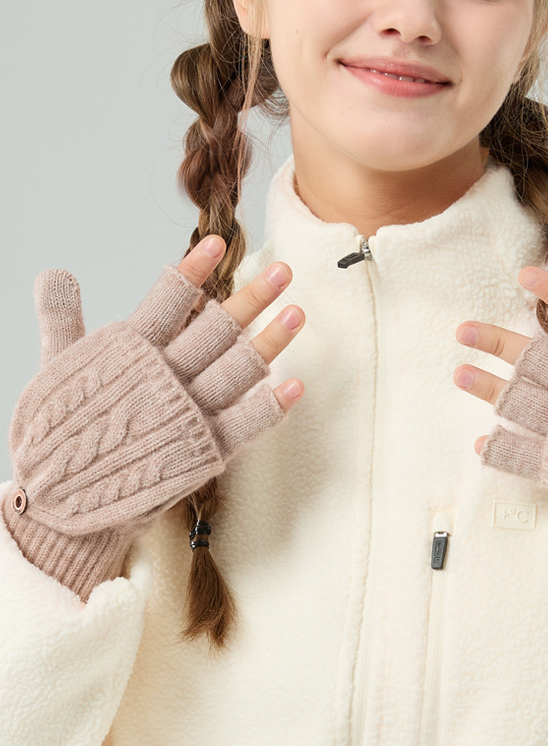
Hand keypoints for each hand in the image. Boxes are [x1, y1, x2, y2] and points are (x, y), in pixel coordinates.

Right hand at [3, 237, 305, 596]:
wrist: (61, 504)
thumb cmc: (62, 430)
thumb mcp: (56, 367)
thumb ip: (61, 318)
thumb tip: (53, 271)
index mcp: (127, 354)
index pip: (166, 300)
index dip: (193, 271)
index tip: (219, 242)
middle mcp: (162, 380)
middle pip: (214, 330)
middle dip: (251, 299)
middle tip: (284, 270)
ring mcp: (186, 417)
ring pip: (236, 371)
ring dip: (270, 342)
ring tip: (297, 312)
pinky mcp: (202, 453)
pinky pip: (244, 426)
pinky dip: (271, 407)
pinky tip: (295, 385)